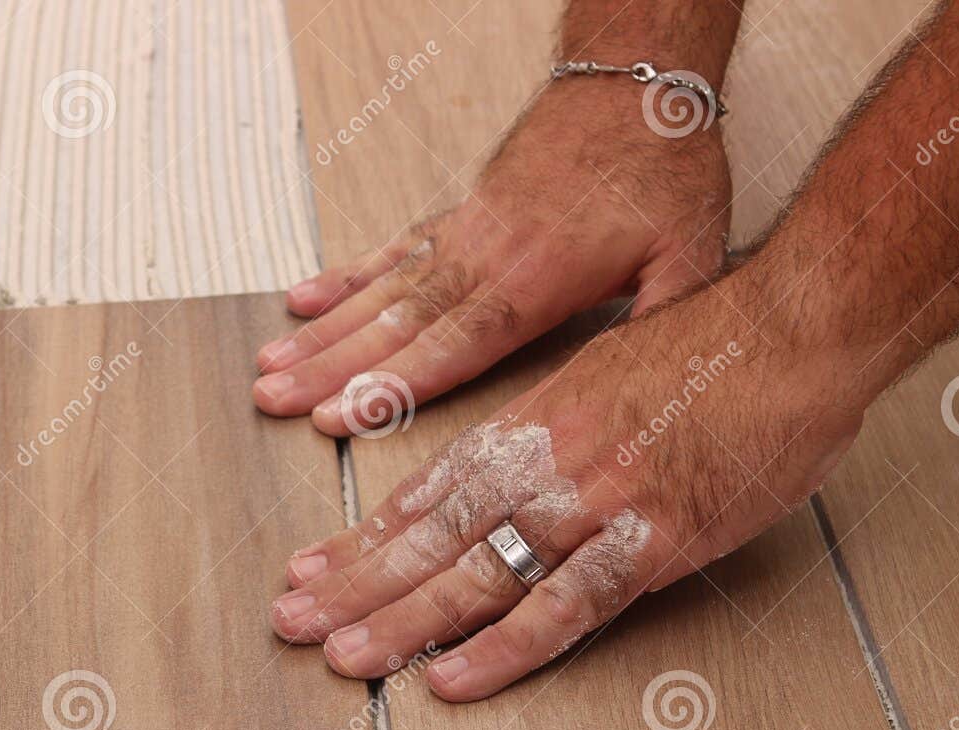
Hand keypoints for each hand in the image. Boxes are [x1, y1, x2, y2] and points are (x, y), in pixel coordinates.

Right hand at [253, 80, 732, 434]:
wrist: (637, 84)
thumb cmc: (662, 169)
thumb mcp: (689, 258)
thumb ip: (661, 326)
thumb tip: (654, 396)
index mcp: (537, 281)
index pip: (452, 346)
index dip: (392, 385)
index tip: (338, 415)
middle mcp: (486, 258)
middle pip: (394, 324)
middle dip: (329, 368)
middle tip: (274, 398)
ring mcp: (463, 235)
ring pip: (378, 291)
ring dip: (320, 331)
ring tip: (269, 363)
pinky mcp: (457, 215)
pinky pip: (389, 251)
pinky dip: (343, 278)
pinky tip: (303, 299)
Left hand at [269, 276, 866, 701]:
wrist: (795, 330)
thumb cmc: (713, 352)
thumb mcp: (607, 377)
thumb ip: (556, 431)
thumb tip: (515, 475)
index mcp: (532, 422)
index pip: (430, 491)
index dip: (367, 536)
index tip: (313, 568)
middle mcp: (546, 462)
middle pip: (432, 535)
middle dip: (356, 583)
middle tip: (293, 621)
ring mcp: (593, 502)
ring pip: (478, 573)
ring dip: (406, 621)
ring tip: (345, 657)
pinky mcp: (650, 540)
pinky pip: (565, 606)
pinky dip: (506, 648)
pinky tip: (455, 679)